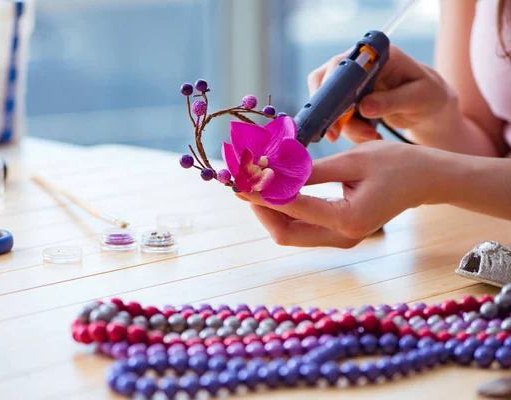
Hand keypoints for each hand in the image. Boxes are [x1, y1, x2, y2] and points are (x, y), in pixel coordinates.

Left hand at [235, 141, 449, 247]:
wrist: (426, 180)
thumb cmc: (397, 164)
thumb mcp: (352, 160)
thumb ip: (310, 170)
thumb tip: (270, 171)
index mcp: (348, 220)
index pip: (291, 209)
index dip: (260, 194)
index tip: (238, 180)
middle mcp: (342, 237)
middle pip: (284, 233)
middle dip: (259, 209)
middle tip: (240, 183)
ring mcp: (340, 240)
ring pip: (290, 234)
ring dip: (268, 211)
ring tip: (251, 184)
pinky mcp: (338, 234)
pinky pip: (301, 228)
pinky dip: (283, 211)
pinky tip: (272, 189)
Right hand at [307, 45, 452, 143]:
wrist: (427, 106)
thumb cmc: (428, 95)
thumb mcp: (419, 98)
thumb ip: (393, 101)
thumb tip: (364, 107)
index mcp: (376, 55)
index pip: (341, 64)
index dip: (331, 87)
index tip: (334, 112)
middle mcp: (357, 64)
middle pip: (325, 85)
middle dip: (331, 113)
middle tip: (337, 136)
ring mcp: (349, 82)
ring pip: (328, 104)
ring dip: (343, 126)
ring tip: (372, 136)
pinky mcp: (347, 99)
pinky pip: (336, 116)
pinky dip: (348, 131)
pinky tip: (369, 135)